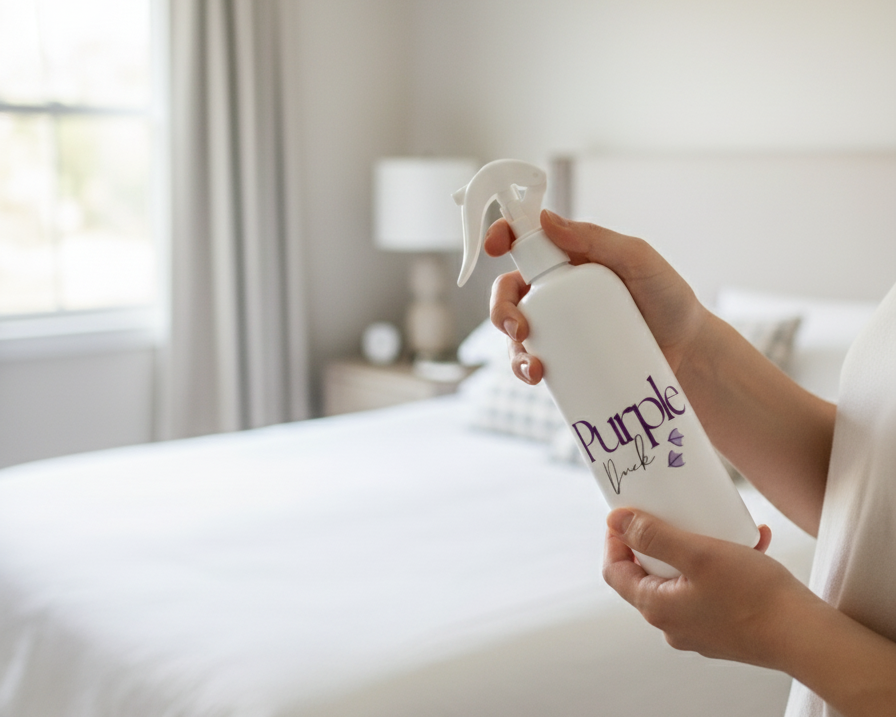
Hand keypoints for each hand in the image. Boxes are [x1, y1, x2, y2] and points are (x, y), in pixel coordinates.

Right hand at [485, 210, 708, 383]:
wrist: (689, 353)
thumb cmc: (669, 300)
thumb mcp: (639, 260)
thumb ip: (597, 239)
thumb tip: (546, 221)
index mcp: (570, 258)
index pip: (526, 242)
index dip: (501, 236)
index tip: (494, 246)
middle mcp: (558, 291)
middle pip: (508, 292)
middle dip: (500, 309)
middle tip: (517, 327)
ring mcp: (559, 326)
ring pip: (514, 331)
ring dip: (511, 348)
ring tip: (533, 366)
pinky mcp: (565, 358)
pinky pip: (532, 360)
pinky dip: (525, 369)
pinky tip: (537, 376)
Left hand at [602, 507, 816, 667]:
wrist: (807, 637)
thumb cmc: (753, 596)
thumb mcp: (698, 553)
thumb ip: (653, 536)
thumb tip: (615, 520)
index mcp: (656, 608)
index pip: (615, 572)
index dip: (615, 540)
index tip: (627, 515)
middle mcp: (672, 624)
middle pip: (648, 573)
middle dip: (660, 539)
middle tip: (673, 514)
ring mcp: (698, 629)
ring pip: (684, 578)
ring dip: (698, 548)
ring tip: (721, 525)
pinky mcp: (724, 629)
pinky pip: (711, 589)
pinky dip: (723, 566)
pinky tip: (751, 544)